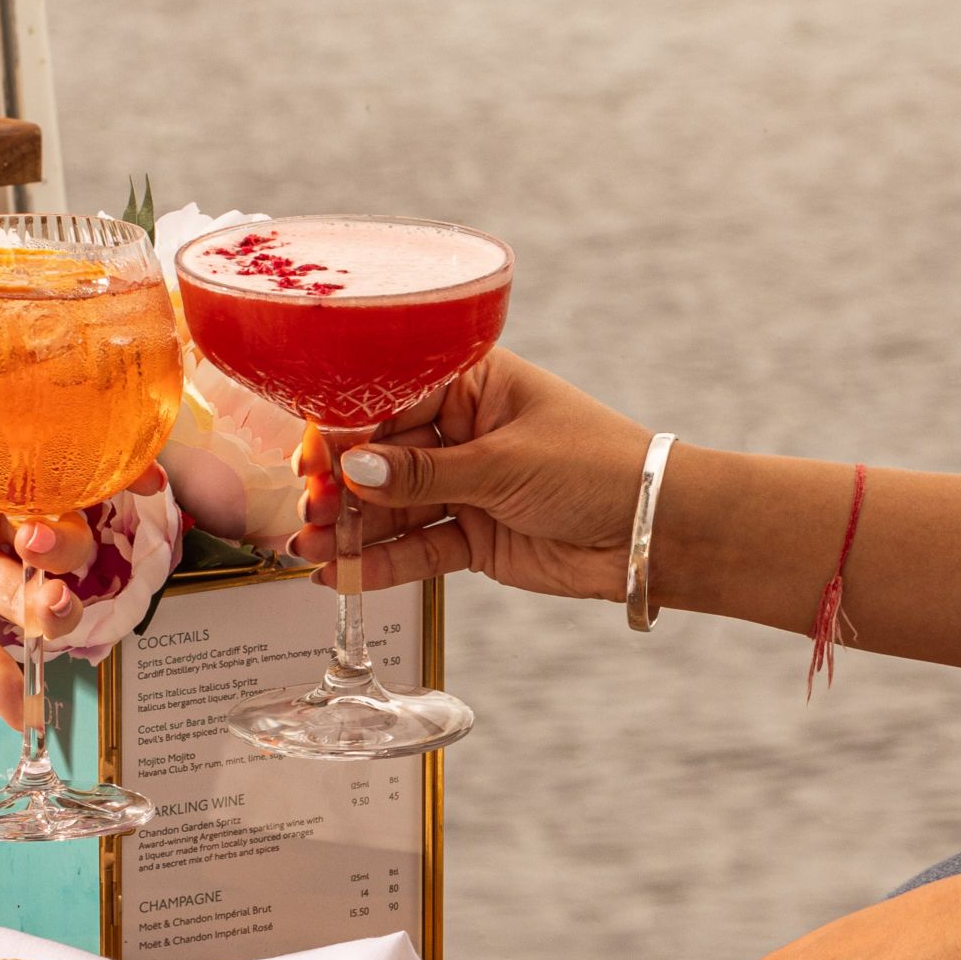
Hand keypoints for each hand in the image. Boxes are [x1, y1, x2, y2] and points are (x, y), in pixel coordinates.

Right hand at [291, 349, 656, 600]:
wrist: (654, 531)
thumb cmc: (596, 467)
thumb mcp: (505, 463)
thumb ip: (425, 474)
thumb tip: (355, 470)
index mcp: (474, 383)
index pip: (391, 397)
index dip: (347, 428)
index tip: (311, 457)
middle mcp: (464, 431)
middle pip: (383, 455)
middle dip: (340, 485)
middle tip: (306, 510)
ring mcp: (467, 485)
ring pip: (393, 507)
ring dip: (351, 528)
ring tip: (308, 549)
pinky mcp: (475, 536)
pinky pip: (418, 547)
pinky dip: (382, 563)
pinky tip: (341, 576)